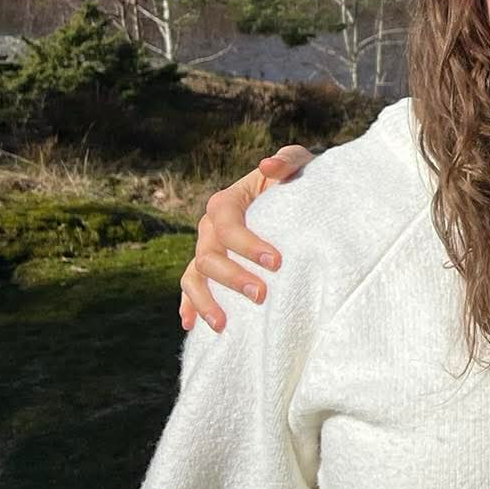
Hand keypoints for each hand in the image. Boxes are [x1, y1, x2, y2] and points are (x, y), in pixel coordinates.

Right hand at [178, 146, 312, 332]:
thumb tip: (267, 166)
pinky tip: (193, 327)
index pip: (228, 225)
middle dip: (232, 278)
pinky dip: (190, 306)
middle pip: (208, 255)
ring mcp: (207, 248)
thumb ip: (287, 161)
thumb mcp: (299, 163)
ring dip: (205, 301)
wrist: (297, 195)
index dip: (247, 245)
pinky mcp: (211, 267)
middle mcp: (210, 227)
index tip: (276, 262)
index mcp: (227, 201)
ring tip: (223, 324)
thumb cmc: (298, 179)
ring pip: (194, 276)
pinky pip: (192, 287)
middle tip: (261, 296)